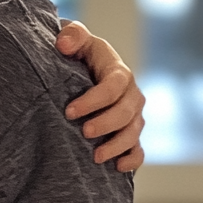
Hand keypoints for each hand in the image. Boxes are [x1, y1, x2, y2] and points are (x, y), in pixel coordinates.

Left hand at [56, 21, 144, 171]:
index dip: (94, 100)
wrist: (82, 65)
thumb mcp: (75, 37)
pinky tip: (118, 168)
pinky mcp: (129, 130)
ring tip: (96, 157)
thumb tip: (64, 44)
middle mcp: (130, 94)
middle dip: (107, 124)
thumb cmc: (77, 51)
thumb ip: (72, 34)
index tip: (69, 110)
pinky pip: (138, 148)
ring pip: (134, 132)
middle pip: (127, 112)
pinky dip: (132, 159)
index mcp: (118, 71)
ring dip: (117, 146)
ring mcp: (132, 114)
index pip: (113, 86)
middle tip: (84, 132)